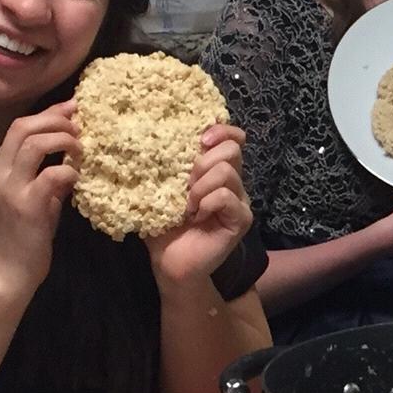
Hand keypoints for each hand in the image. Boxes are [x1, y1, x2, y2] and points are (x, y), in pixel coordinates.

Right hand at [0, 102, 80, 295]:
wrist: (11, 268)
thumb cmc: (24, 232)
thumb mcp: (33, 194)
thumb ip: (47, 170)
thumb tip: (73, 146)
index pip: (20, 126)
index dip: (49, 113)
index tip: (73, 108)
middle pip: (24, 126)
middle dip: (56, 119)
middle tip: (80, 125)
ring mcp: (9, 188)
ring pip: (34, 143)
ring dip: (63, 140)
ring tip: (79, 148)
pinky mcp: (26, 205)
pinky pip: (50, 173)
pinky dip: (68, 170)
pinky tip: (77, 176)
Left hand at [147, 124, 253, 288]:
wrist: (169, 263)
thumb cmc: (164, 226)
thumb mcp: (160, 190)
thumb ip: (165, 165)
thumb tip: (151, 138)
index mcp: (215, 169)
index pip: (232, 137)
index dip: (220, 130)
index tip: (199, 140)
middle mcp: (232, 181)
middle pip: (231, 149)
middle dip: (202, 162)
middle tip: (185, 184)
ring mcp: (239, 200)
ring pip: (226, 172)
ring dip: (200, 187)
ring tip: (188, 206)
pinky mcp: (241, 218)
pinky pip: (226, 196)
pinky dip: (207, 203)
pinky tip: (196, 217)